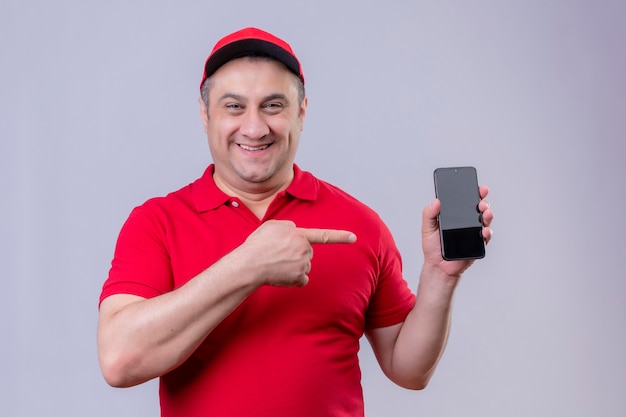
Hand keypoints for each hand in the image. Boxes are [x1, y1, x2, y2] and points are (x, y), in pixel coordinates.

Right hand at [238, 220, 356, 287]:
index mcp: (301, 235)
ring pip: (303, 266)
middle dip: (296, 253)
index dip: (340, 236)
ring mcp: (304, 265)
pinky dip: (293, 279)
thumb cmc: (258, 244)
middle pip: (307, 252)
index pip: (324, 235)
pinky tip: (280, 275)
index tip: (354, 237)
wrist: (250, 264)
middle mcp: (306, 250)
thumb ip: (289, 227)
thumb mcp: (273, 225)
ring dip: (293, 266)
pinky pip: (301, 279)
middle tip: (277, 253)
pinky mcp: (300, 278)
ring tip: (275, 263)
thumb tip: (294, 234)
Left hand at [422, 185, 493, 277]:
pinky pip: (485, 237)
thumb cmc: (432, 247)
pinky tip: (484, 230)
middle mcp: (466, 222)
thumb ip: (429, 214)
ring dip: (488, 215)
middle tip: (481, 201)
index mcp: (455, 216)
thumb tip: (436, 201)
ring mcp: (474, 233)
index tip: (478, 187)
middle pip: (479, 208)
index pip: (466, 201)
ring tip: (485, 213)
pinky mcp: (477, 244)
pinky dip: (487, 232)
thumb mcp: (427, 228)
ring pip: (485, 220)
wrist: (437, 267)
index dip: (473, 193)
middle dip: (483, 202)